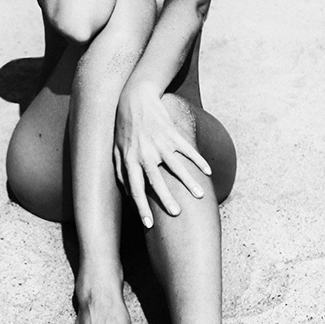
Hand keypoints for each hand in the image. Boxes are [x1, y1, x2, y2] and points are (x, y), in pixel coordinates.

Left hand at [113, 83, 211, 227]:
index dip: (141, 206)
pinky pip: (186, 149)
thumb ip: (121, 173)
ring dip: (189, 181)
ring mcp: (159, 143)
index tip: (149, 224)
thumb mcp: (116, 150)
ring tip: (200, 195)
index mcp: (129, 160)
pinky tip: (208, 171)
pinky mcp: (171, 134)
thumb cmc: (124, 129)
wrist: (135, 99)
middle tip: (176, 213)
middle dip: (166, 198)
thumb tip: (128, 195)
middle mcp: (144, 153)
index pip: (134, 188)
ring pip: (175, 166)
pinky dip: (198, 160)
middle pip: (155, 180)